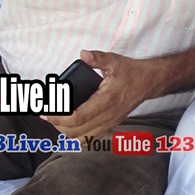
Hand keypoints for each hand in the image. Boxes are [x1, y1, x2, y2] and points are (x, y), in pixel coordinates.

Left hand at [43, 50, 157, 139]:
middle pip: (77, 131)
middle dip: (58, 125)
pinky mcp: (110, 125)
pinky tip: (70, 129)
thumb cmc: (131, 72)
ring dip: (66, 133)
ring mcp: (109, 122)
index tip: (47, 114)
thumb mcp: (114, 61)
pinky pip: (91, 139)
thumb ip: (98, 58)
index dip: (60, 118)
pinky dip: (77, 138)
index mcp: (107, 100)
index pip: (80, 117)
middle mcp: (108, 115)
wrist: (148, 82)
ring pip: (83, 138)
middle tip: (46, 115)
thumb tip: (84, 55)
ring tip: (56, 121)